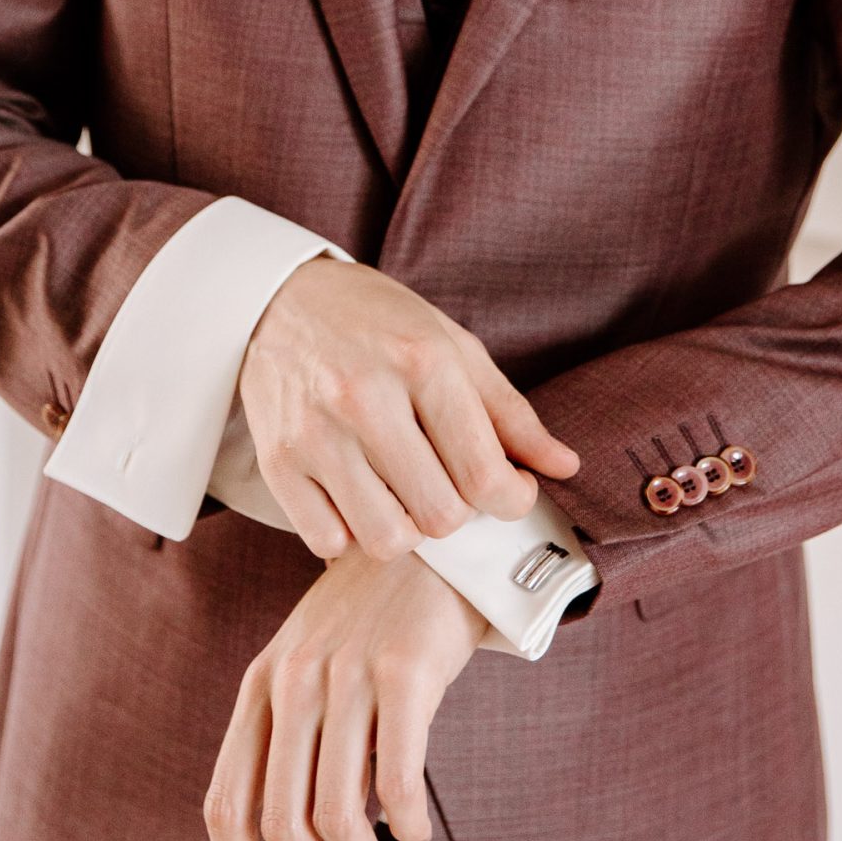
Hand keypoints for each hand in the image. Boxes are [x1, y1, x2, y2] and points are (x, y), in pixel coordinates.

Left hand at [203, 547, 485, 840]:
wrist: (436, 538)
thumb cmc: (377, 616)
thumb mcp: (312, 663)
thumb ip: (294, 735)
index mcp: (261, 687)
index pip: (225, 805)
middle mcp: (293, 682)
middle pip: (282, 825)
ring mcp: (347, 674)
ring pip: (339, 815)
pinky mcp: (404, 671)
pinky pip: (398, 780)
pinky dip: (408, 826)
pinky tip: (418, 833)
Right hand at [237, 255, 578, 560]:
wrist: (280, 299)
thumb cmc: (378, 323)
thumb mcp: (452, 345)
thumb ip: (510, 412)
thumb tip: (565, 466)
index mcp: (422, 361)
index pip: (485, 475)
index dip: (513, 499)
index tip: (510, 490)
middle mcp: (364, 398)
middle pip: (441, 517)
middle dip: (458, 511)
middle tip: (449, 481)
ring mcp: (314, 433)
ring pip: (386, 540)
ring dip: (406, 529)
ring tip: (404, 493)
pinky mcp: (276, 462)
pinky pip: (329, 542)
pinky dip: (352, 532)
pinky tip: (359, 497)